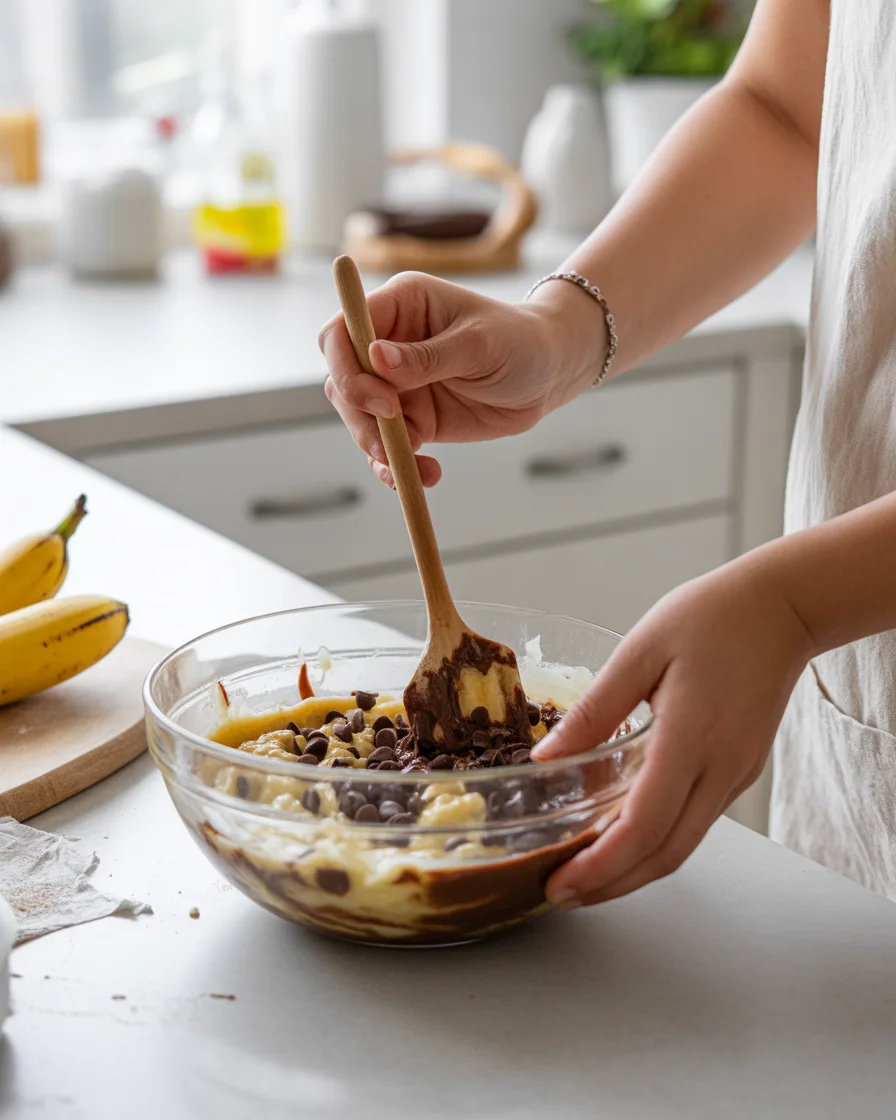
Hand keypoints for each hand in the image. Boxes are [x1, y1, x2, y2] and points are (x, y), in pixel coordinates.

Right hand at [318, 271, 595, 487]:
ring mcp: (396, 384)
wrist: (548, 374)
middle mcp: (388, 343)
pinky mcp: (411, 419)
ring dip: (377, 447)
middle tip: (394, 440)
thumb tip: (376, 359)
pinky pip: (386, 447)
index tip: (380, 400)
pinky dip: (397, 467)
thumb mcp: (480, 345)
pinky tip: (425, 475)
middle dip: (360, 416)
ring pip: (359, 419)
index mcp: (400, 306)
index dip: (346, 367)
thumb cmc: (520, 342)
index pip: (343, 331)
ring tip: (413, 464)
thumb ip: (428, 356)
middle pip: (343, 380)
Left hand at [531, 555, 813, 908]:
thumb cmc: (711, 617)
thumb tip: (546, 760)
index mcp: (691, 736)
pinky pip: (695, 822)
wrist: (782, 607)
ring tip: (582, 874)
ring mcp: (735, 774)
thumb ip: (594, 710)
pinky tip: (622, 836)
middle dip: (610, 886)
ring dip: (632, 871)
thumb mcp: (640, 650)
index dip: (600, 866)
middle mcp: (719, 767)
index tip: (560, 882)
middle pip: (666, 855)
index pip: (645, 826)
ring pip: (683, 846)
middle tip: (560, 894)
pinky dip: (655, 843)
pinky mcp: (739, 770)